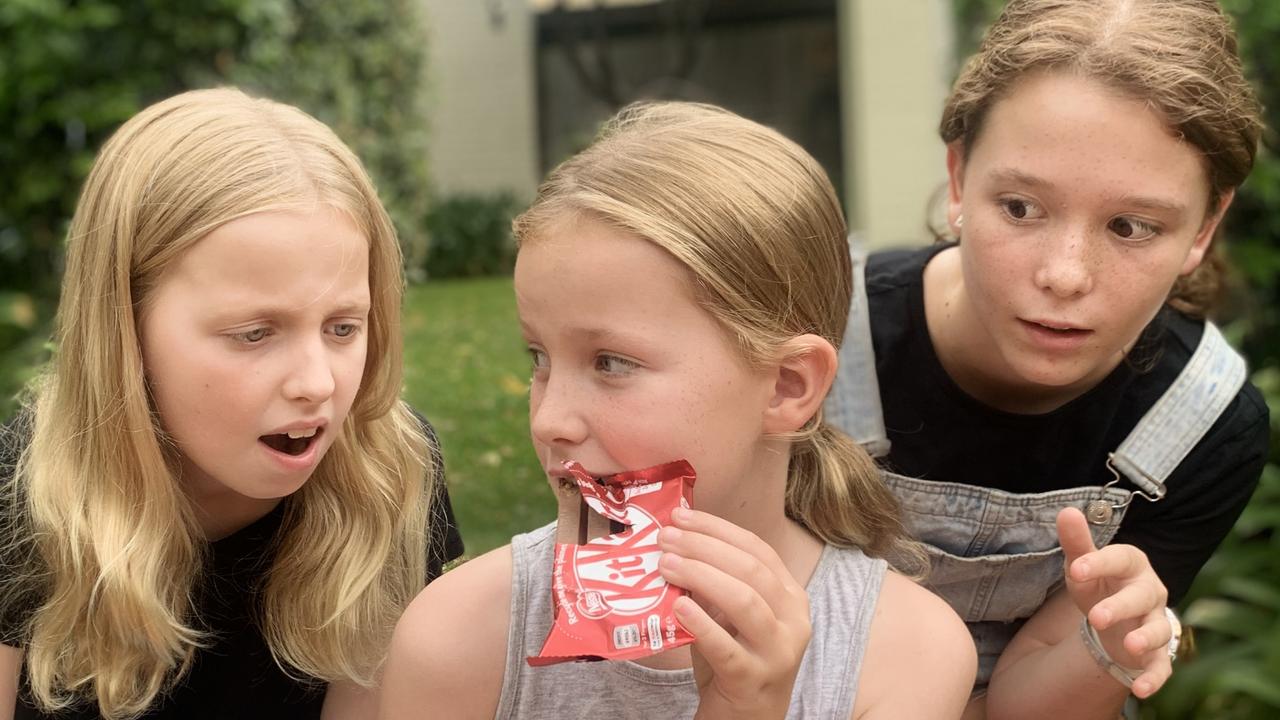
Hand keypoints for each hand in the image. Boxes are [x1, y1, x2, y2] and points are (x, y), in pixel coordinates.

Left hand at [657, 508, 810, 719]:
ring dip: (701, 576)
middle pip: (751, 569)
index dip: (718, 529)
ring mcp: (777, 651)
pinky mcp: (754, 679)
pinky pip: (727, 647)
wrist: (747, 718)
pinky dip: (702, 623)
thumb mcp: (733, 616)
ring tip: (666, 565)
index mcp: (790, 595)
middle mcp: (793, 620)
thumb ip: (716, 583)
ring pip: (745, 601)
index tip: (681, 517)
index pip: (757, 549)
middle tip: (666, 538)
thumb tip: (676, 542)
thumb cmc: (736, 659)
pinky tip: (679, 606)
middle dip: (705, 547)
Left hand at [1057, 507, 1172, 697]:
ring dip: (1146, 639)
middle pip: (1140, 597)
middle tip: (1097, 616)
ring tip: (1129, 646)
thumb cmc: (1100, 584)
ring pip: (1158, 630)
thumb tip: (1066, 511)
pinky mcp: (1157, 653)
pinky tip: (1140, 690)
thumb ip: (1076, 542)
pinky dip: (1154, 678)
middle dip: (1121, 606)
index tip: (1076, 568)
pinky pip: (1162, 666)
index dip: (1100, 562)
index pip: (1120, 558)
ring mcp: (1156, 622)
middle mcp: (1150, 592)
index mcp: (1132, 564)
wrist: (1117, 618)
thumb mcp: (1083, 564)